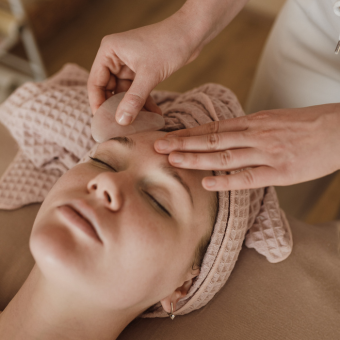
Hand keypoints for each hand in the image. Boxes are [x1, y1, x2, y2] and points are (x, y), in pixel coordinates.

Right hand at [87, 14, 201, 123]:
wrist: (191, 33)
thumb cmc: (168, 44)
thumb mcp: (149, 75)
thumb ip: (134, 99)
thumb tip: (121, 121)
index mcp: (109, 52)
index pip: (96, 83)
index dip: (98, 104)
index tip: (103, 123)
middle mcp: (115, 58)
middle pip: (109, 90)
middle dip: (117, 108)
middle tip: (123, 126)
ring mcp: (128, 65)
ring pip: (125, 93)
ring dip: (134, 108)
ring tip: (143, 123)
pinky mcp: (141, 71)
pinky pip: (137, 91)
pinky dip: (144, 102)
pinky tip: (154, 114)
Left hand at [154, 104, 339, 189]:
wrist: (339, 129)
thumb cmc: (307, 125)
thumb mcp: (273, 120)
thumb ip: (249, 129)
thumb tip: (227, 137)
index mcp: (253, 122)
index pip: (213, 128)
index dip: (188, 133)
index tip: (168, 136)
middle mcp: (255, 135)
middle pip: (212, 140)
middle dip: (183, 143)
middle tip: (158, 147)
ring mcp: (266, 153)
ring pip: (224, 156)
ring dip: (197, 159)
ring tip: (173, 161)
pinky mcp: (280, 171)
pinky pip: (248, 176)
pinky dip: (226, 181)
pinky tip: (207, 183)